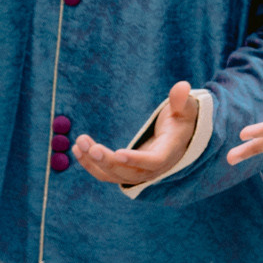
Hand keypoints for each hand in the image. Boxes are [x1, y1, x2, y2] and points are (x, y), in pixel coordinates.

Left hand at [73, 80, 197, 185]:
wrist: (179, 139)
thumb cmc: (182, 121)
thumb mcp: (186, 109)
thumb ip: (181, 100)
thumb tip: (182, 86)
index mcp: (169, 152)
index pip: (154, 161)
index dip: (137, 159)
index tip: (118, 153)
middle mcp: (153, 169)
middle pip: (128, 173)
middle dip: (107, 161)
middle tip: (90, 146)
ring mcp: (138, 174)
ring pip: (114, 175)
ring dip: (94, 162)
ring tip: (80, 143)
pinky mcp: (125, 172)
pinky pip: (105, 174)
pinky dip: (90, 165)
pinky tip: (77, 149)